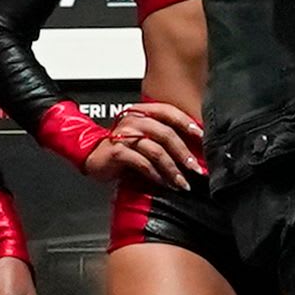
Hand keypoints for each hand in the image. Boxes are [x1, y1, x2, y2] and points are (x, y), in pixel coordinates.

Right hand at [85, 101, 207, 189]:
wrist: (93, 156)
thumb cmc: (122, 147)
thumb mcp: (143, 137)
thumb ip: (162, 137)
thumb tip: (192, 150)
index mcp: (143, 112)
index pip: (169, 112)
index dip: (187, 123)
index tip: (201, 137)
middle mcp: (134, 120)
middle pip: (166, 134)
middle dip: (184, 153)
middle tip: (195, 168)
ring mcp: (124, 136)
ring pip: (156, 150)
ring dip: (172, 169)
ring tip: (181, 182)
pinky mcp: (117, 152)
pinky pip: (141, 163)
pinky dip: (154, 174)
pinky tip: (162, 183)